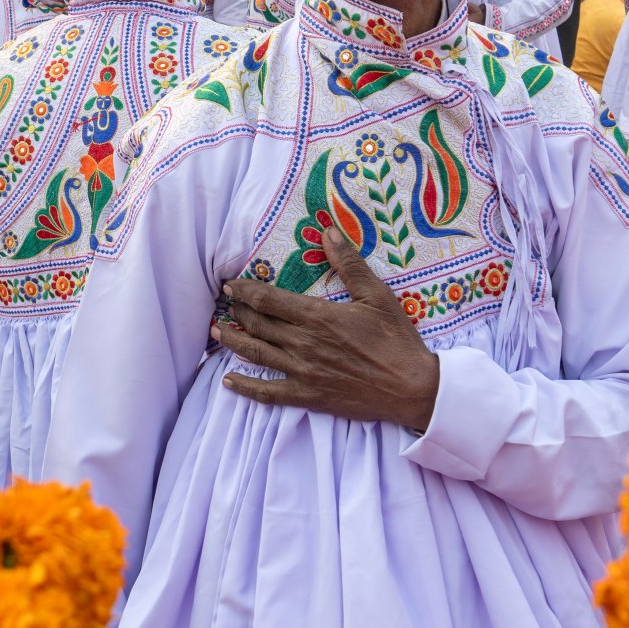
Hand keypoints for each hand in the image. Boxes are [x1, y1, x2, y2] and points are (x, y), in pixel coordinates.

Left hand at [214, 226, 440, 430]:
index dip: (244, 290)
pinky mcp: (307, 396)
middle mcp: (303, 343)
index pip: (268, 299)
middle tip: (223, 303)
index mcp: (317, 316)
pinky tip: (228, 380)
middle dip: (236, 311)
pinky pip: (268, 393)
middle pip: (257, 324)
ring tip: (216, 331)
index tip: (230, 283)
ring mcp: (302, 372)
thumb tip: (328, 231)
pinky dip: (245, 387)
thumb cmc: (397, 340)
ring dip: (232, 341)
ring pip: (256, 353)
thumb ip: (349, 264)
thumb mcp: (377, 295)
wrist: (412, 388)